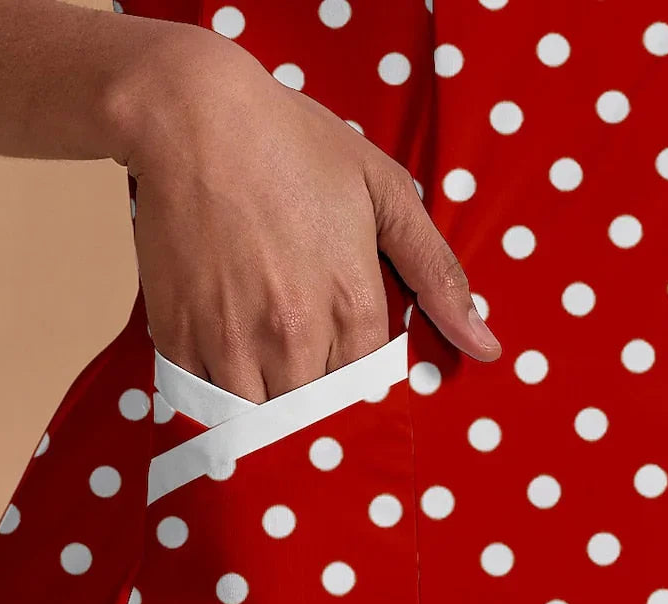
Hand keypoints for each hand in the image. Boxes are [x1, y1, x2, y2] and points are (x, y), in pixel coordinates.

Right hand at [114, 21, 500, 402]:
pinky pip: (203, 401)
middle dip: (314, 405)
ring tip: (265, 370)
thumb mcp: (385, 193)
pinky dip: (216, 394)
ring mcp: (232, 344)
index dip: (359, 384)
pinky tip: (226, 357)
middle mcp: (294, 337)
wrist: (192, 118)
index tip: (346, 365)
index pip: (368, 391)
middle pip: (314, 415)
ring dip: (265, 408)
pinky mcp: (180, 340)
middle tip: (303, 369)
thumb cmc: (295, 146)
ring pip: (258, 421)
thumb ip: (438, 275)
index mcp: (352, 307)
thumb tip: (487, 347)